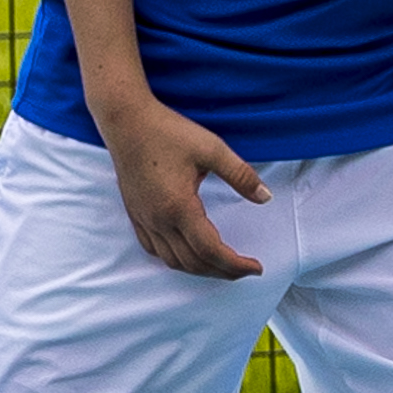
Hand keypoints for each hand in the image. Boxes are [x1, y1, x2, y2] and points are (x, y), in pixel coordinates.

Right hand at [103, 96, 267, 278]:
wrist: (126, 120)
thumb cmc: (168, 132)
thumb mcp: (212, 149)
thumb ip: (241, 176)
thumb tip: (266, 197)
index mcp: (179, 207)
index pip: (211, 251)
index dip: (236, 265)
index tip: (257, 267)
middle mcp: (158, 219)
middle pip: (193, 262)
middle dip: (223, 272)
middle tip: (246, 270)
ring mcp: (143, 218)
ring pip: (172, 260)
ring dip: (200, 268)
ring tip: (223, 265)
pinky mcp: (135, 213)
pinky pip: (153, 248)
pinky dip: (175, 258)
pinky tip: (188, 253)